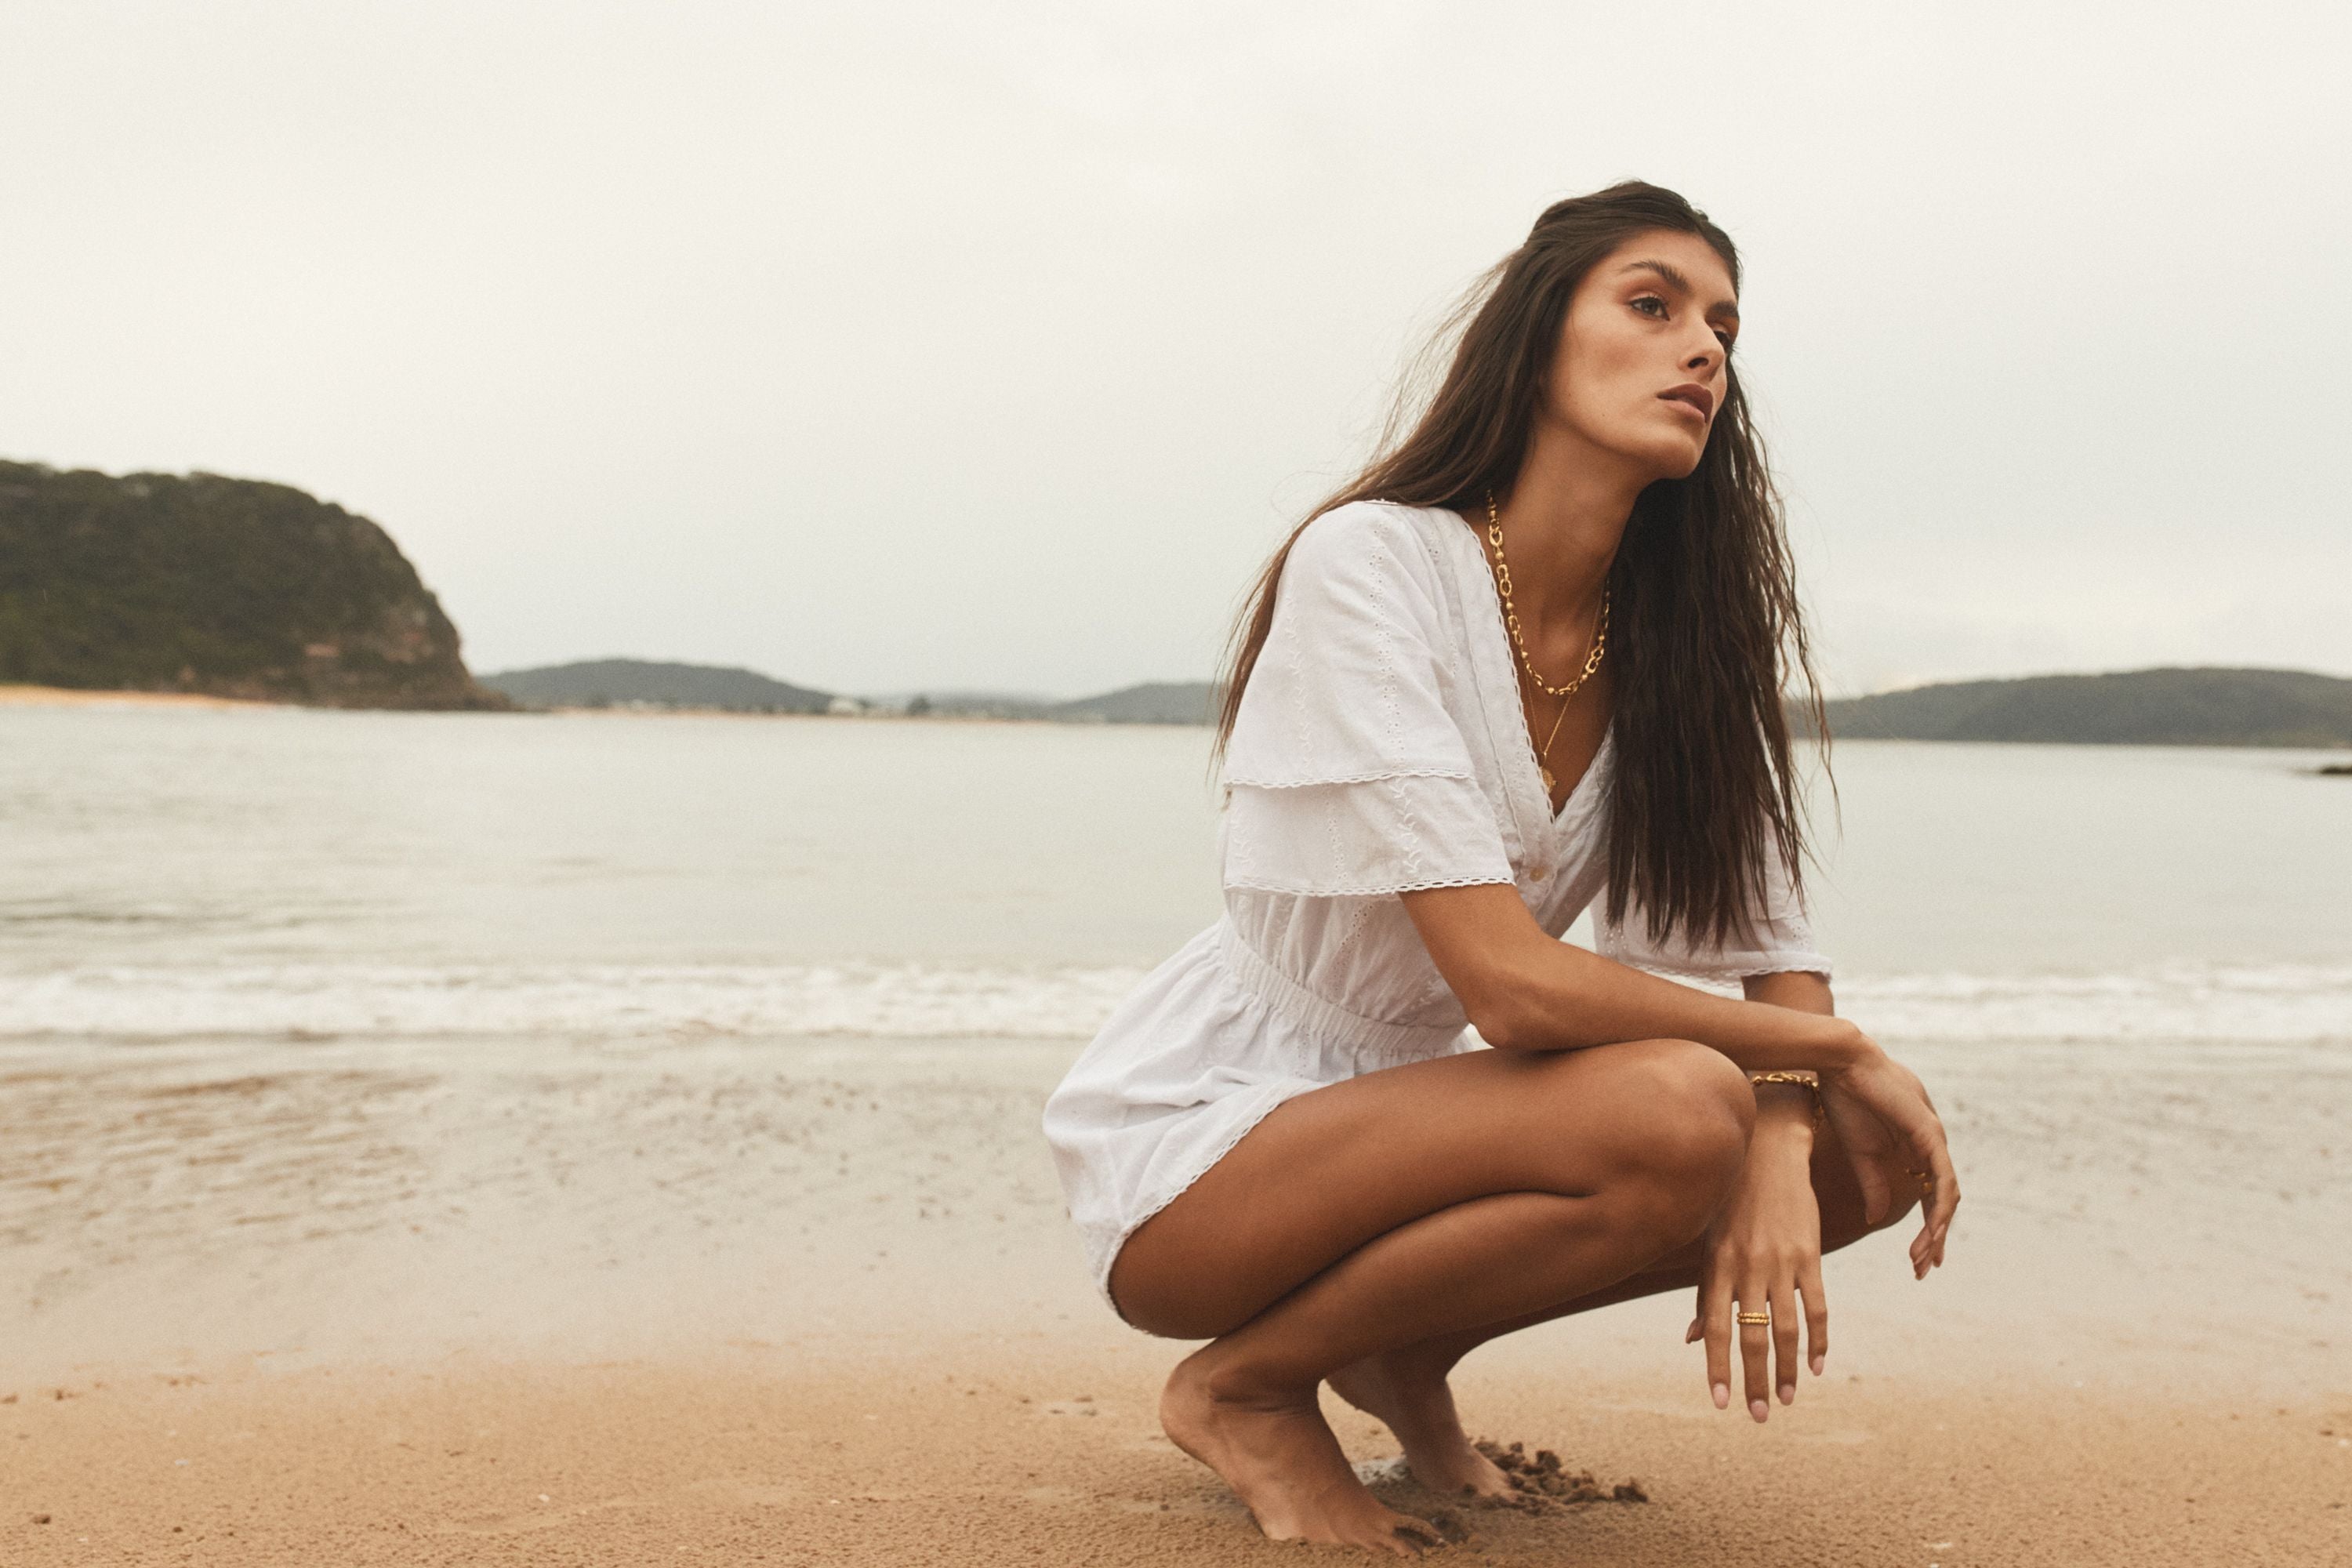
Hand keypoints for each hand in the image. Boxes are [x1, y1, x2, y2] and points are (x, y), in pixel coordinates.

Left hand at [1686, 1111, 1822, 1421]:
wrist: (1768, 1149)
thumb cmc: (1729, 1198)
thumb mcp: (1708, 1237)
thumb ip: (1704, 1290)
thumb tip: (1692, 1339)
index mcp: (1716, 1264)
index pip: (1714, 1327)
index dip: (1717, 1367)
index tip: (1720, 1402)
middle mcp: (1747, 1266)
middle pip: (1751, 1334)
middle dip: (1755, 1380)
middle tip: (1760, 1415)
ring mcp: (1780, 1261)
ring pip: (1785, 1327)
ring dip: (1789, 1368)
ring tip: (1789, 1399)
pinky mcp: (1809, 1254)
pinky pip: (1817, 1305)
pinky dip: (1818, 1338)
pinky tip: (1818, 1365)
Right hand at [1819, 1040, 1959, 1278]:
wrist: (1840, 1065)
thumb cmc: (1847, 1101)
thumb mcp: (1860, 1154)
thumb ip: (1873, 1185)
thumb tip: (1878, 1219)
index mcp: (1912, 1151)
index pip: (1928, 1197)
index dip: (1926, 1230)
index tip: (1916, 1260)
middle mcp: (1930, 1148)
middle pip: (1941, 1202)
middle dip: (1934, 1238)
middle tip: (1924, 1269)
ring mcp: (1934, 1141)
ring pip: (1945, 1196)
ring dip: (1938, 1230)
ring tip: (1924, 1257)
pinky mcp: (1930, 1135)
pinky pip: (1942, 1178)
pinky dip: (1940, 1207)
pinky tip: (1934, 1230)